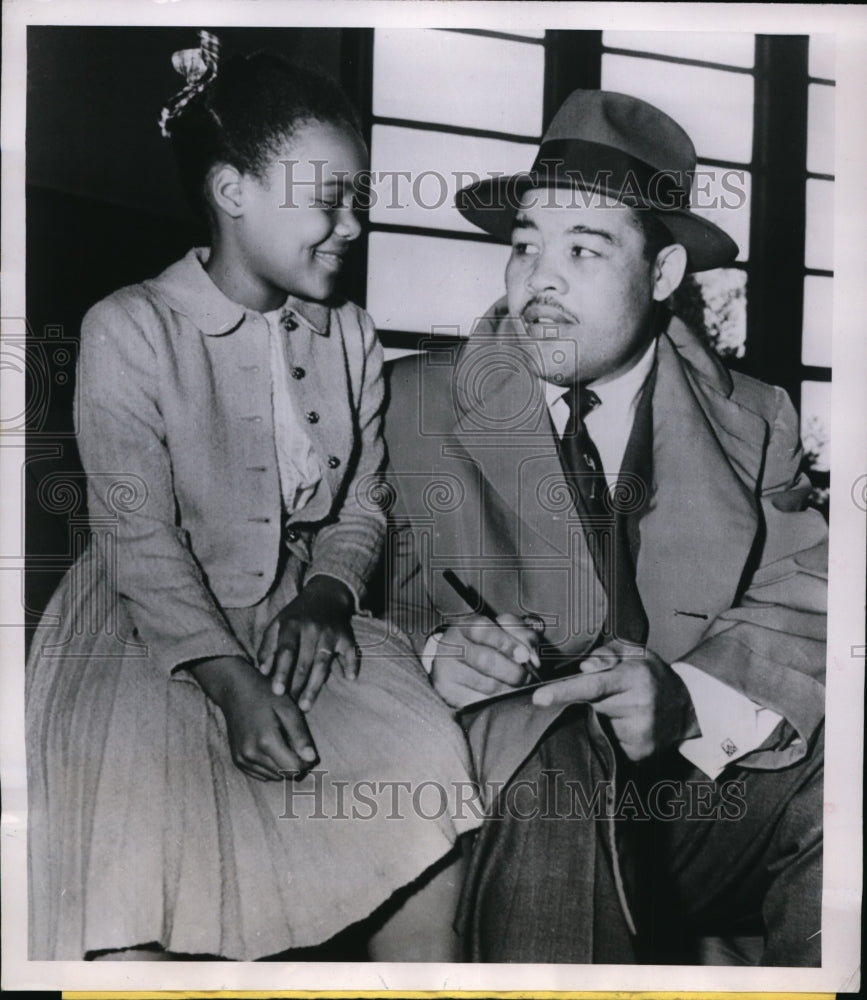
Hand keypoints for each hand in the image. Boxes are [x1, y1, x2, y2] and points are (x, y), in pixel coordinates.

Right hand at [188, 655, 317, 779]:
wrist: (236, 690)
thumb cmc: (267, 696)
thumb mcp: (289, 710)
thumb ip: (300, 736)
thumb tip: (311, 759)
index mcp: (266, 741)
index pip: (293, 769)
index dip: (305, 762)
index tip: (306, 747)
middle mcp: (251, 754)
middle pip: (284, 775)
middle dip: (294, 763)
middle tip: (295, 742)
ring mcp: (242, 759)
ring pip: (273, 776)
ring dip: (282, 765)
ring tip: (282, 742)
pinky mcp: (237, 761)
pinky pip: (261, 774)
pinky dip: (270, 766)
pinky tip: (270, 747)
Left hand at [257, 575, 356, 709]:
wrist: (325, 595)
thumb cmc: (296, 616)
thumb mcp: (277, 624)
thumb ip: (268, 646)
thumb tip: (263, 671)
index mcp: (291, 625)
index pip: (286, 651)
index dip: (282, 671)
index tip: (277, 691)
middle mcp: (311, 628)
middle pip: (304, 661)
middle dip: (298, 685)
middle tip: (292, 707)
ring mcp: (330, 632)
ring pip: (323, 662)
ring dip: (315, 685)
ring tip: (307, 705)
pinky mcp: (347, 635)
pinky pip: (351, 651)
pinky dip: (352, 663)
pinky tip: (350, 677)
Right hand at [431, 613, 540, 708]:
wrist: (457, 664)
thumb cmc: (488, 645)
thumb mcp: (505, 631)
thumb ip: (522, 636)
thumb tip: (531, 658)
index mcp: (464, 625)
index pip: (483, 629)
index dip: (507, 643)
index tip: (525, 657)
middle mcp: (450, 645)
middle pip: (485, 659)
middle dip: (513, 672)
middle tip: (526, 678)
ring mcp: (445, 669)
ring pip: (485, 684)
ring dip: (508, 689)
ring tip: (517, 688)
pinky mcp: (447, 692)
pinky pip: (478, 702)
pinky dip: (495, 703)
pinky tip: (502, 700)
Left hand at [531, 639, 698, 760]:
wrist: (684, 707)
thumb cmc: (650, 674)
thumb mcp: (633, 652)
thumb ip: (606, 653)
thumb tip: (583, 667)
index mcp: (635, 677)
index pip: (592, 685)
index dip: (563, 691)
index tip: (538, 698)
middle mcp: (639, 706)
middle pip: (591, 705)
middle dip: (582, 700)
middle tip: (595, 694)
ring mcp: (640, 732)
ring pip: (597, 724)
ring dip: (596, 716)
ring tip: (617, 707)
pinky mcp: (639, 752)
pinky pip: (608, 742)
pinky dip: (606, 732)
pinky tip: (621, 724)